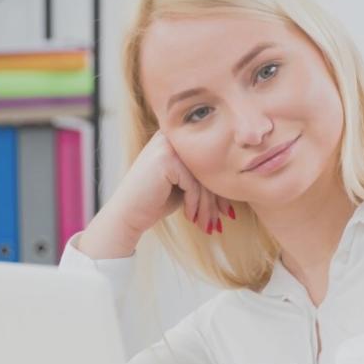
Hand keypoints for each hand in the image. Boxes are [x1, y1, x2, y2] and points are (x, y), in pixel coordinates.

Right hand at [78, 130, 232, 258]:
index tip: (227, 210)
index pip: (209, 161)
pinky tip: (191, 218)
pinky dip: (194, 204)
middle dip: (217, 198)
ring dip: (208, 206)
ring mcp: (168, 146)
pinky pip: (193, 185)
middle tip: (223, 218)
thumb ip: (204, 176)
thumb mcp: (184, 184)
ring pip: (203, 178)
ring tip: (209, 225)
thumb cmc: (156, 200)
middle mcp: (172, 137)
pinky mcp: (166, 160)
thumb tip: (236, 182)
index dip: (219, 187)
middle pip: (208, 168)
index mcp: (178, 139)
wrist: (127, 215)